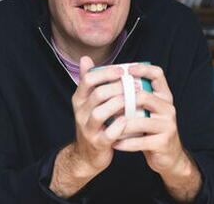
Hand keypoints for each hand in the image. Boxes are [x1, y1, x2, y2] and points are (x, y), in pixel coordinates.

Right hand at [50, 56, 126, 197]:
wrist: (86, 156)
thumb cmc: (93, 124)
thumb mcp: (87, 102)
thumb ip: (88, 81)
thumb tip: (86, 59)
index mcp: (79, 100)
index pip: (88, 80)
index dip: (106, 73)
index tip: (123, 70)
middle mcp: (80, 113)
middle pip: (97, 94)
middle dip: (118, 87)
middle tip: (135, 84)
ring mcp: (87, 129)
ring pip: (100, 113)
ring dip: (119, 104)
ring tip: (134, 99)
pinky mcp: (97, 144)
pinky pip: (108, 134)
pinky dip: (119, 126)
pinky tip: (129, 119)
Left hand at [112, 65, 200, 201]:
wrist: (168, 157)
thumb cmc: (151, 130)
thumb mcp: (147, 110)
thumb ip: (135, 96)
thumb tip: (112, 76)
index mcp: (164, 97)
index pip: (157, 74)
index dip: (142, 69)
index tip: (126, 69)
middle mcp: (168, 108)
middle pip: (144, 96)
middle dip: (122, 100)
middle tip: (105, 103)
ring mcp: (167, 126)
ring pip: (140, 121)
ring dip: (120, 124)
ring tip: (107, 126)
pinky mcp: (163, 143)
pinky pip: (140, 141)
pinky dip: (125, 143)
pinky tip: (114, 143)